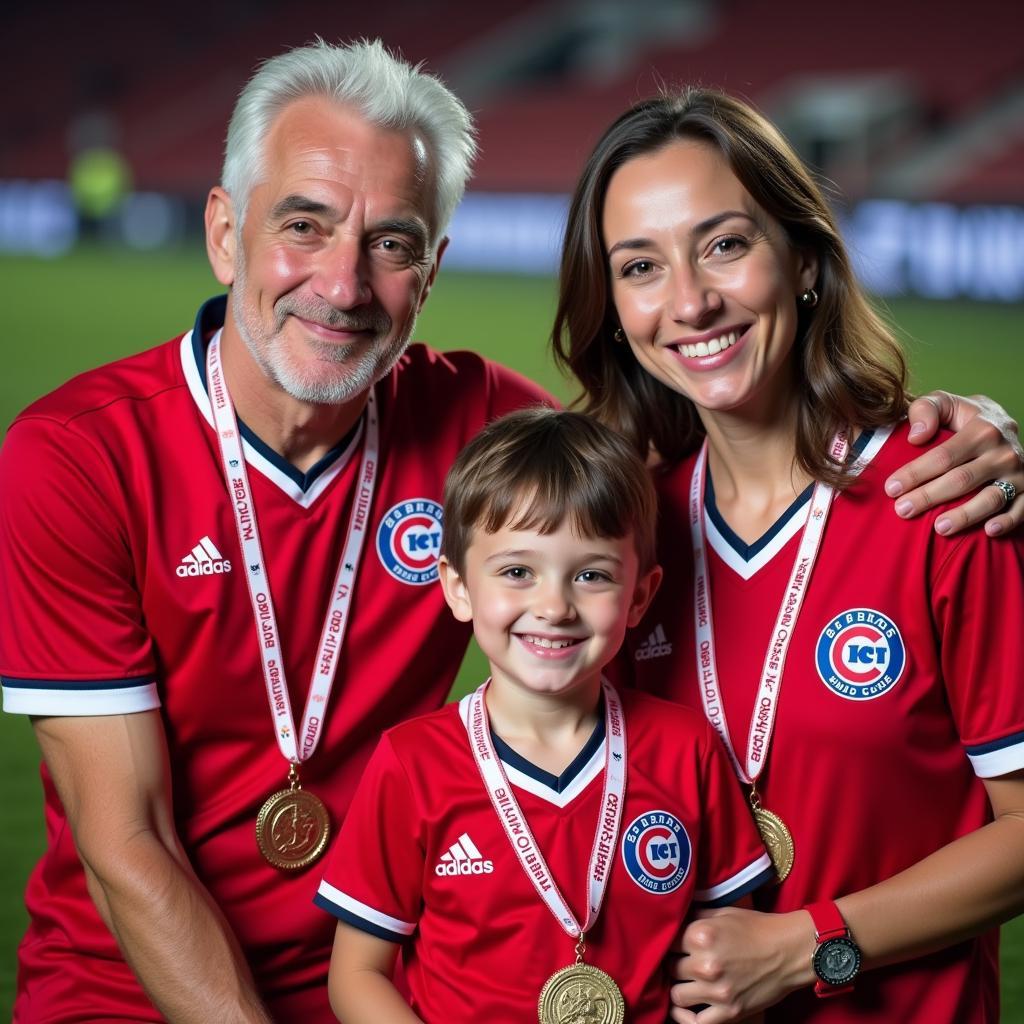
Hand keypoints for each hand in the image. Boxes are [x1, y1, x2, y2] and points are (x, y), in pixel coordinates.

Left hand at [669, 907, 813, 1022]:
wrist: (789, 950)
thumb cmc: (757, 928)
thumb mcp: (723, 913)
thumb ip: (696, 918)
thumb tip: (676, 920)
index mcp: (701, 935)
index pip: (669, 943)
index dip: (672, 945)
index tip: (677, 947)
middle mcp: (705, 964)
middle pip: (671, 969)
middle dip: (675, 966)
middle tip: (682, 964)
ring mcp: (717, 991)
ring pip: (677, 996)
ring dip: (680, 989)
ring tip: (686, 983)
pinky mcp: (730, 1011)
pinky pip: (697, 1023)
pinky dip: (687, 1018)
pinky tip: (687, 1010)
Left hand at [885, 392, 1022, 536]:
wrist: (1004, 426)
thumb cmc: (964, 418)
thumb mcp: (945, 403)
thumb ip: (926, 409)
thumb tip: (916, 437)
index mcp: (982, 428)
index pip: (944, 456)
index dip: (916, 473)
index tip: (891, 488)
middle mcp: (1004, 451)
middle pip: (962, 480)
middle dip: (929, 497)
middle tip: (902, 510)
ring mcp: (1019, 472)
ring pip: (991, 498)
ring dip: (965, 515)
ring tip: (938, 528)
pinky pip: (1022, 509)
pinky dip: (1007, 521)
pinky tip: (988, 531)